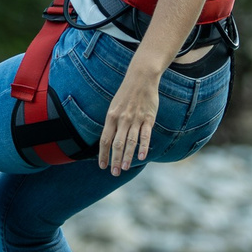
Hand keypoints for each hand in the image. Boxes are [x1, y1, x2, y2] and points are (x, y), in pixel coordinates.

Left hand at [97, 59, 162, 174]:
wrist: (141, 78)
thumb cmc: (126, 94)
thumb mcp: (114, 107)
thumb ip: (112, 124)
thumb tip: (108, 141)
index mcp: (111, 117)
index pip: (105, 139)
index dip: (103, 154)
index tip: (102, 166)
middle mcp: (122, 119)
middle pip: (117, 144)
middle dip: (115, 160)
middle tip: (114, 173)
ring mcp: (135, 119)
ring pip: (130, 141)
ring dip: (127, 157)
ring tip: (125, 168)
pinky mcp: (148, 118)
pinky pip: (145, 135)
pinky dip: (143, 147)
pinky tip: (141, 157)